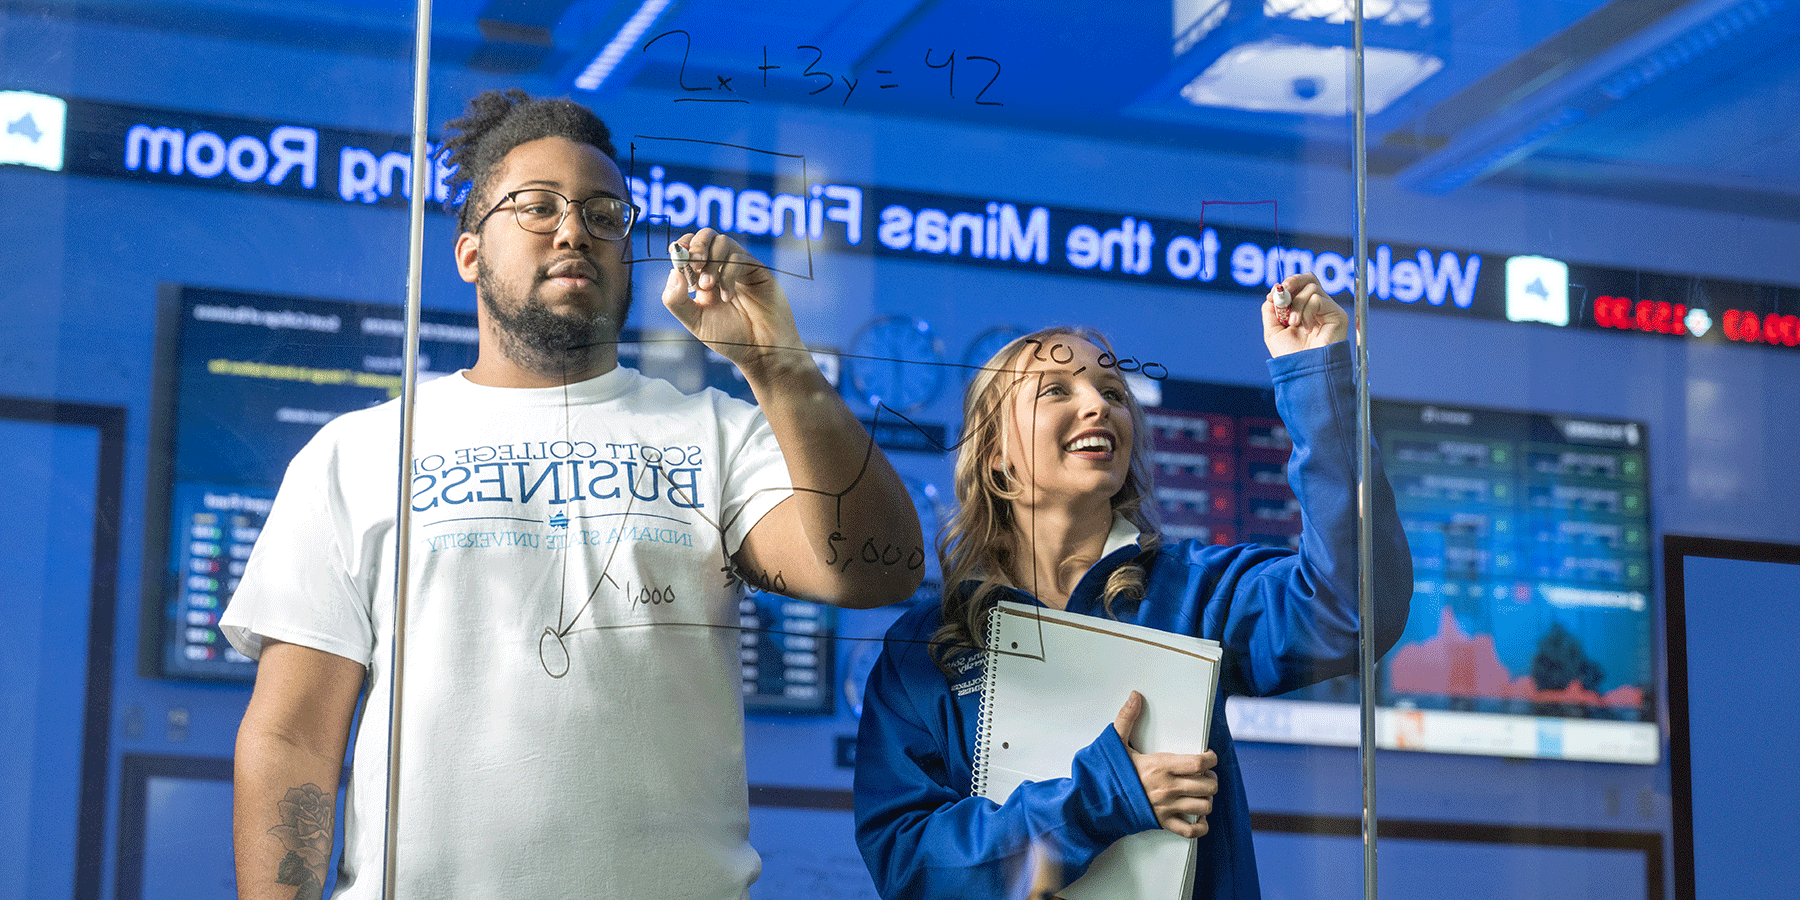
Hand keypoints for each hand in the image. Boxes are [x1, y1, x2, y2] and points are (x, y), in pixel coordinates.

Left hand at [663, 228, 808, 378]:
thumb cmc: (730, 340)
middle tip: (693, 265)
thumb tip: (672, 272)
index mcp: (704, 278)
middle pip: (707, 235)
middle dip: (696, 246)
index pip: (690, 248)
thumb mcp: (695, 322)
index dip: (682, 247)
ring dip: (711, 262)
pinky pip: (739, 258)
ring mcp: (741, 268)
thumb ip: (677, 301)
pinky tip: (728, 297)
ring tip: (709, 286)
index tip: (678, 257)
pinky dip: (727, 275)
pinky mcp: (757, 270)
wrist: (761, 352)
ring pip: (723, 242)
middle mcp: (722, 268)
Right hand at [1112, 691, 1217, 838]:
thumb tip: (1134, 697)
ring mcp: (1167, 807)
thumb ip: (1127, 719)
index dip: (1211, 758)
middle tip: (1204, 775)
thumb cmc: (1107, 774)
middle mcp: (1168, 788)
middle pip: (1207, 785)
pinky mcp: (1162, 822)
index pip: (1199, 763)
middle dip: (1211, 779)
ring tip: (1200, 792)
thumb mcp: (1116, 743)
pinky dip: (1199, 825)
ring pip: (1204, 806)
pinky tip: (1197, 817)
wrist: (1095, 803)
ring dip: (1206, 799)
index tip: (1209, 756)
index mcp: (1161, 766)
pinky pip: (1190, 830)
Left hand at [1263, 273, 1348, 355]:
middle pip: (1310, 278)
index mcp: (1304, 309)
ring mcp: (1328, 310)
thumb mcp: (1273, 331)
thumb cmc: (1290, 355)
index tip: (1274, 295)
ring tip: (1294, 323)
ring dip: (1297, 305)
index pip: (1300, 285)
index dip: (1288, 285)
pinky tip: (1306, 327)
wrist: (1304, 371)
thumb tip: (1274, 291)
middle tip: (1284, 291)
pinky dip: (1306, 311)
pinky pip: (1317, 299)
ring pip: (1311, 288)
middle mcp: (1318, 308)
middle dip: (1294, 280)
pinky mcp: (1337, 315)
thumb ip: (1270, 310)